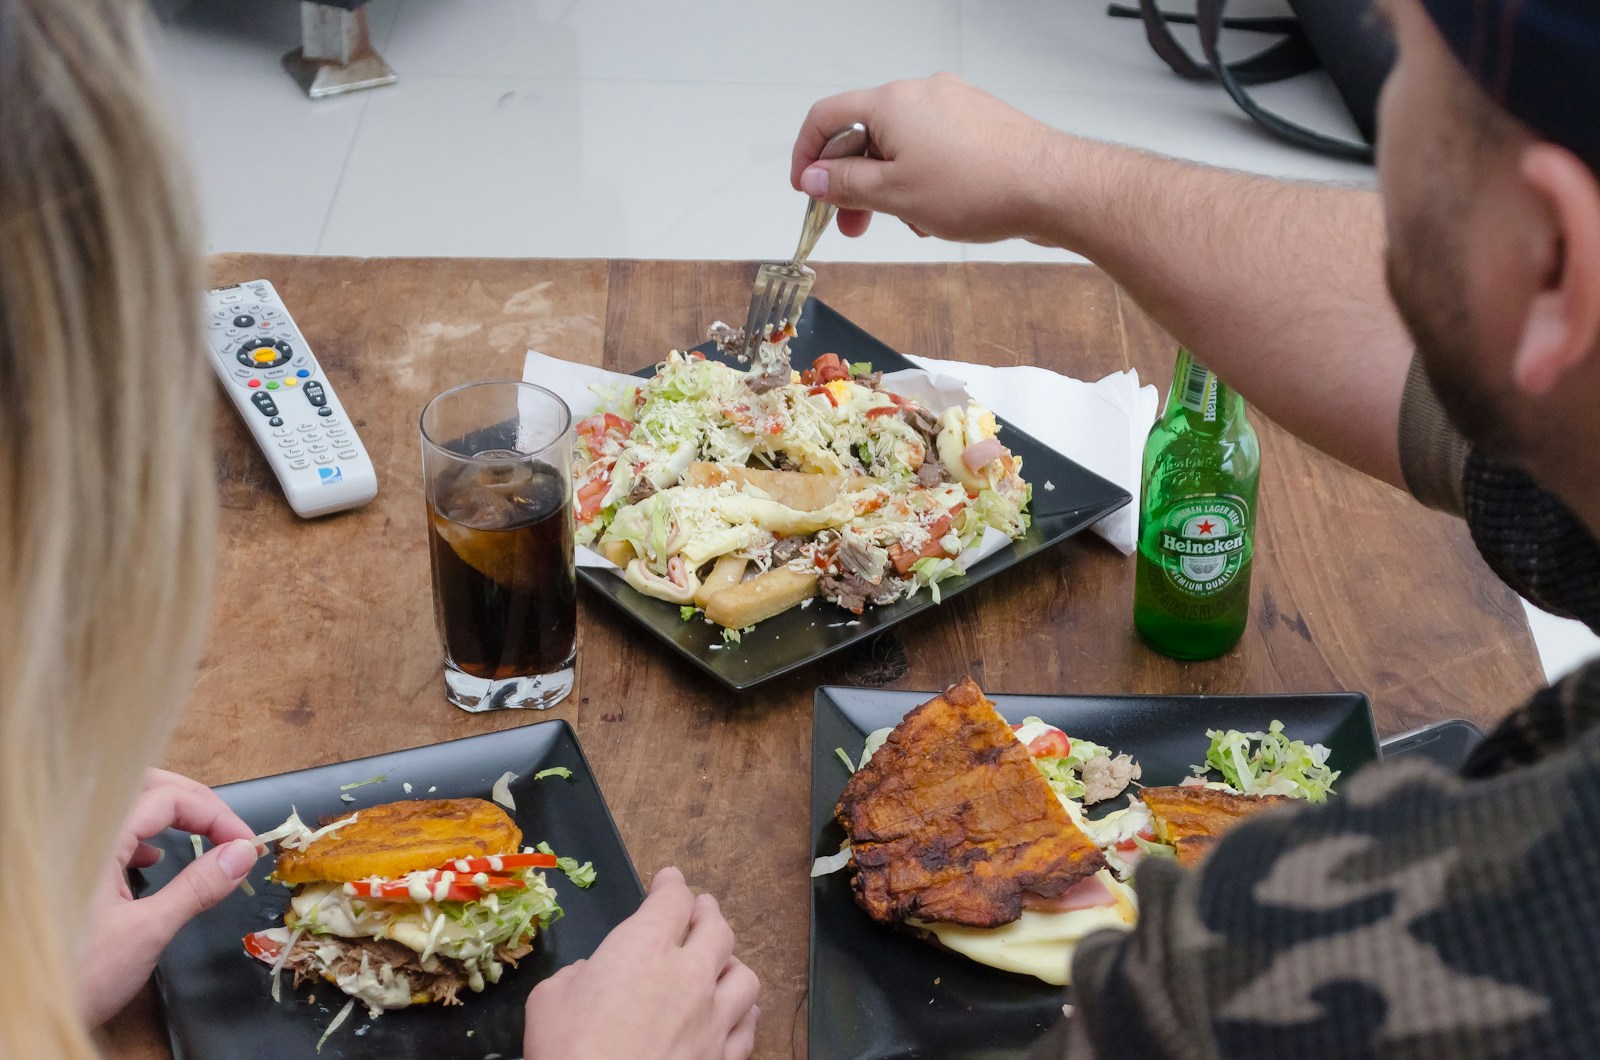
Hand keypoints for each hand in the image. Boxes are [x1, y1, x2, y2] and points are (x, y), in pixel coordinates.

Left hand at [81, 768, 256, 1024]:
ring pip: (124, 807)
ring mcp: (66, 850)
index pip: (167, 798)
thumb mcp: (147, 932)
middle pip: (143, 787)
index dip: (214, 814)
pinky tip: (152, 858)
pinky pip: (106, 832)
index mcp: (95, 840)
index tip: (245, 843)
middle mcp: (75, 834)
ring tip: (201, 835)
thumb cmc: (77, 976)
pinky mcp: (63, 870)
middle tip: (227, 828)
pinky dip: (139, 836)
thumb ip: (197, 887)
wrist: (18, 1014)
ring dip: (167, 814)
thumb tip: (242, 854)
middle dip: (192, 801)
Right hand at [524, 866, 759, 1059]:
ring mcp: (711, 1018)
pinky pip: (747, 1026)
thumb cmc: (568, 1050)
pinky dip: (744, 1013)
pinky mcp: (721, 1057)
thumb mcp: (549, 999)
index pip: (671, 900)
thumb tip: (591, 975)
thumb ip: (577, 976)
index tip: (669, 880)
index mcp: (644, 948)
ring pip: (743, 976)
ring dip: (731, 963)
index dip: (671, 885)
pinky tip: (738, 1013)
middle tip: (700, 909)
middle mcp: (688, 975)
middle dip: (707, 913)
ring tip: (721, 963)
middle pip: (716, 929)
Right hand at [790, 74, 1073, 244]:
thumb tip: (815, 178)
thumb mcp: (895, 195)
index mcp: (892, 102)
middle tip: (849, 224)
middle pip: (866, 133)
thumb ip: (846, 185)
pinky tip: (938, 214)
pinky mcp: (979, 124)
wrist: (1052, 187)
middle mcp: (922, 93)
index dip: (807, 154)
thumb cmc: (980, 187)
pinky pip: (934, 149)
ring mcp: (954, 105)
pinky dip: (923, 179)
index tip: (806, 188)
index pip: (827, 117)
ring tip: (908, 224)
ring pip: (902, 145)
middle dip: (853, 182)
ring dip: (891, 186)